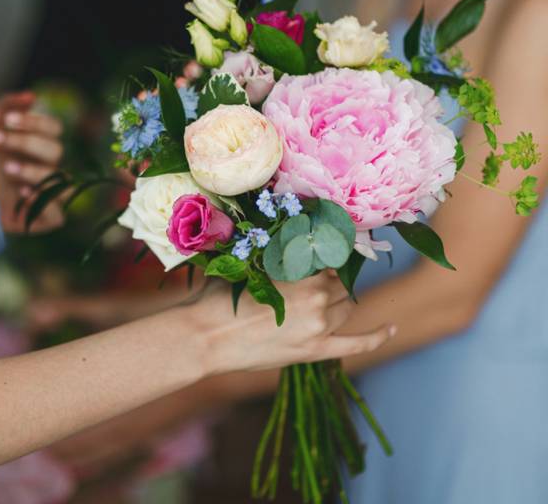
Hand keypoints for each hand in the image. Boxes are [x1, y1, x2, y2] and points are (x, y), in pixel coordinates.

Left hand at [0, 92, 64, 232]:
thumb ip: (6, 106)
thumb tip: (32, 96)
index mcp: (37, 146)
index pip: (54, 129)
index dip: (35, 122)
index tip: (6, 121)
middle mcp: (44, 168)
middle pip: (56, 151)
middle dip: (25, 142)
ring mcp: (42, 194)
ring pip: (61, 183)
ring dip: (35, 172)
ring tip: (6, 168)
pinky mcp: (36, 219)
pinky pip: (57, 216)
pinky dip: (44, 204)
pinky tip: (22, 195)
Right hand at [185, 272, 394, 374]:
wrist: (204, 337)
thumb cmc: (217, 298)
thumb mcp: (244, 264)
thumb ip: (272, 257)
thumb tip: (286, 244)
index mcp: (298, 269)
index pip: (329, 256)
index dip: (329, 254)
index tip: (326, 251)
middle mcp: (316, 294)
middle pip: (340, 283)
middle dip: (332, 280)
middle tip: (314, 283)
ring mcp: (319, 325)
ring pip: (347, 307)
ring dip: (340, 302)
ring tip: (322, 303)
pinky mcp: (315, 350)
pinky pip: (357, 343)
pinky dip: (378, 336)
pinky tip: (391, 328)